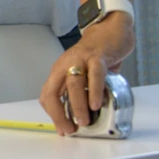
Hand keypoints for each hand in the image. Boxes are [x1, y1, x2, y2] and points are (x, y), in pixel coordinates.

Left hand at [39, 14, 134, 135]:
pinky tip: (96, 104)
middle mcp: (66, 64)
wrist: (111, 29)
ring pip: (73, 84)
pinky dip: (94, 90)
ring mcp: (81, 59)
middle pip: (54, 91)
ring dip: (78, 105)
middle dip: (59, 114)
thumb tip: (85, 116)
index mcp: (60, 71)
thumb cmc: (97, 55)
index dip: (53, 114)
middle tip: (71, 129)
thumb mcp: (83, 74)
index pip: (47, 95)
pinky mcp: (98, 56)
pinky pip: (95, 74)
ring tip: (84, 121)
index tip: (63, 129)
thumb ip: (82, 92)